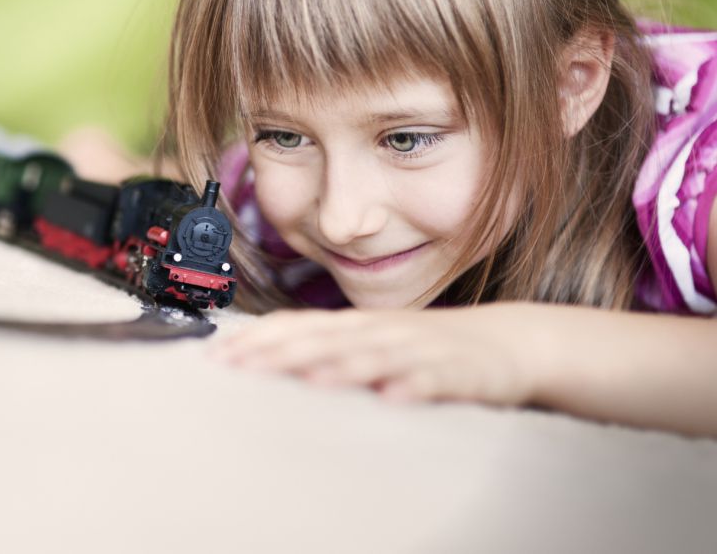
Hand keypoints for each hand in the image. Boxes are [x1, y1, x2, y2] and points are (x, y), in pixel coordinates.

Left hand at [210, 304, 542, 406]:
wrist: (506, 342)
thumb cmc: (424, 346)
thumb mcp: (369, 343)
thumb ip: (322, 349)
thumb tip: (262, 360)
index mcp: (355, 325)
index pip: (297, 325)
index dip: (258, 338)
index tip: (218, 356)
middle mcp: (380, 331)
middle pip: (326, 339)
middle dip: (282, 353)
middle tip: (243, 368)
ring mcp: (419, 348)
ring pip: (375, 355)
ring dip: (342, 367)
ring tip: (310, 379)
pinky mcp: (458, 371)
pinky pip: (434, 379)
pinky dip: (414, 386)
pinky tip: (395, 397)